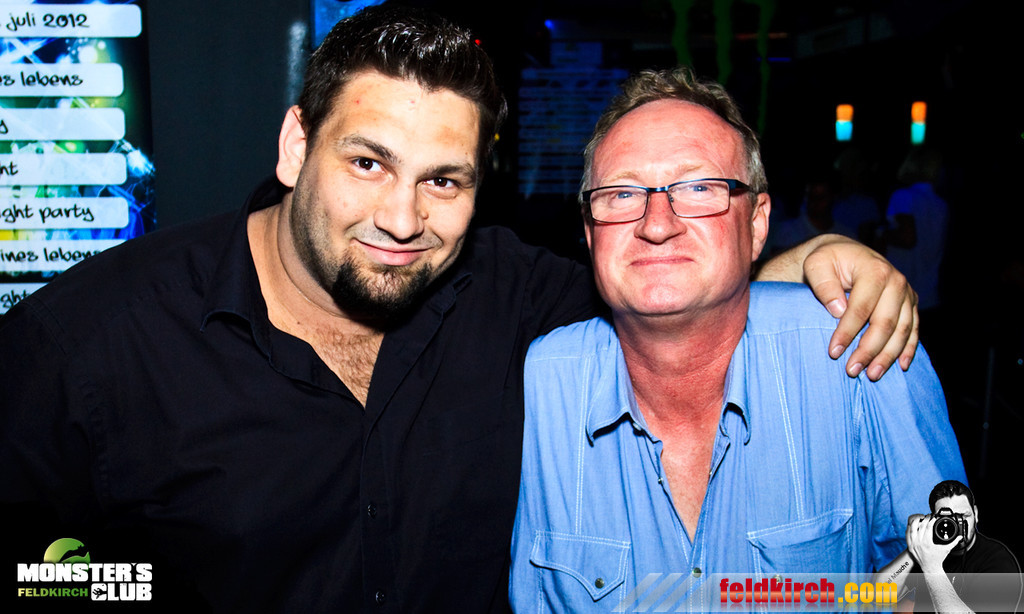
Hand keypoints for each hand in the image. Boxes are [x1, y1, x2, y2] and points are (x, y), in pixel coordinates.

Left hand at [801, 235, 917, 380]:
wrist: (846, 254)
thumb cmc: (828, 261)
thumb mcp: (816, 264)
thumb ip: (824, 284)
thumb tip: (838, 309)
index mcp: (875, 270)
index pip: (861, 308)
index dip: (848, 332)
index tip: (833, 352)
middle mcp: (896, 281)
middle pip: (886, 323)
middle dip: (869, 350)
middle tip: (852, 371)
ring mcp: (907, 294)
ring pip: (903, 330)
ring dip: (888, 355)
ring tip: (872, 375)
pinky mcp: (911, 304)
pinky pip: (914, 329)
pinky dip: (908, 349)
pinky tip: (901, 366)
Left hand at [906, 514, 959, 573]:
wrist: (930, 568)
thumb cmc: (938, 559)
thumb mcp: (946, 550)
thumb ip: (953, 542)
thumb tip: (960, 537)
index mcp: (927, 543)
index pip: (928, 527)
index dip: (931, 520)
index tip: (933, 517)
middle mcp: (919, 543)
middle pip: (920, 526)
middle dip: (924, 519)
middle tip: (928, 516)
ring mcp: (913, 544)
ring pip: (911, 529)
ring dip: (915, 522)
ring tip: (919, 518)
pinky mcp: (909, 546)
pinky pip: (907, 535)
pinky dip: (909, 529)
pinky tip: (912, 526)